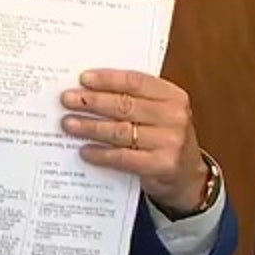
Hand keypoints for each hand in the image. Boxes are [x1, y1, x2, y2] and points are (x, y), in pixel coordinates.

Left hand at [60, 69, 206, 212]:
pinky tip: (84, 150)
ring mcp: (169, 142)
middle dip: (92, 101)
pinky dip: (100, 153)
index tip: (83, 79)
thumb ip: (136, 100)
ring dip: (90, 127)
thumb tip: (90, 90)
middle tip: (68, 100)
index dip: (108, 79)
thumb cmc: (166, 138)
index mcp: (174, 96)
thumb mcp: (160, 112)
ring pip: (120, 131)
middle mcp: (174, 116)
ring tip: (69, 123)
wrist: (187, 175)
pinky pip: (122, 157)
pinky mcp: (160, 165)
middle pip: (125, 105)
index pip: (137, 81)